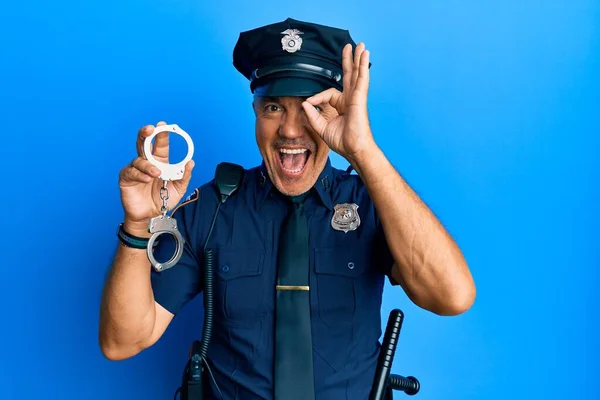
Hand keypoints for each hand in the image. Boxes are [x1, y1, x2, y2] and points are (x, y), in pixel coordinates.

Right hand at [118, 121, 194, 234]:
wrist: (151, 216)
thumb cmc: (162, 200)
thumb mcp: (178, 188)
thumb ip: (184, 176)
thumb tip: (191, 162)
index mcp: (160, 162)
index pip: (160, 145)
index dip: (161, 135)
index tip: (164, 125)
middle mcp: (146, 162)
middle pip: (144, 143)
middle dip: (146, 134)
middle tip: (150, 129)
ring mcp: (135, 169)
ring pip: (139, 159)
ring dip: (148, 165)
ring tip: (156, 173)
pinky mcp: (126, 179)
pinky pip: (131, 172)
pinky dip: (140, 174)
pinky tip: (147, 179)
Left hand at [302, 43, 375, 163]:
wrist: (353, 149)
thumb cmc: (342, 141)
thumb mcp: (322, 127)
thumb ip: (313, 115)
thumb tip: (305, 103)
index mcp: (342, 105)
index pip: (328, 93)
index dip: (317, 97)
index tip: (309, 103)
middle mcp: (350, 99)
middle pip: (349, 75)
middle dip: (348, 61)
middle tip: (349, 47)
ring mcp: (356, 97)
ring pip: (357, 74)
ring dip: (358, 58)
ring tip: (360, 46)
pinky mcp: (360, 97)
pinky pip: (361, 79)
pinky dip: (363, 66)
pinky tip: (364, 55)